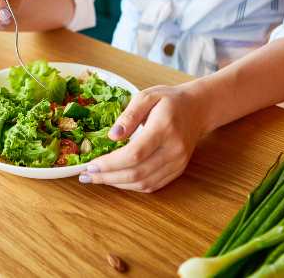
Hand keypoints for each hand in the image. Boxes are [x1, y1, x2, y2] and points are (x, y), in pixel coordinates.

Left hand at [80, 84, 208, 192]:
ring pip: (144, 183)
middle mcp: (173, 150)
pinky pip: (152, 185)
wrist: (198, 109)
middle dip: (107, 177)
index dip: (110, 164)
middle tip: (85, 175)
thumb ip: (129, 115)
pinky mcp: (177, 171)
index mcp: (164, 129)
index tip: (89, 165)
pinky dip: (130, 186)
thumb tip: (112, 136)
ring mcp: (177, 163)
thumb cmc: (169, 100)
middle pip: (137, 173)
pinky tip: (115, 179)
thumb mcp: (147, 96)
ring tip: (96, 178)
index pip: (134, 154)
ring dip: (117, 184)